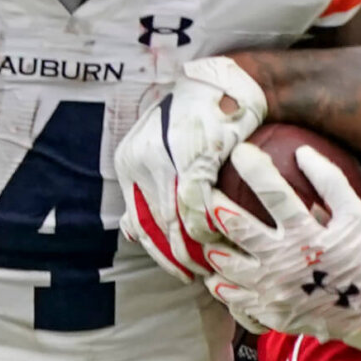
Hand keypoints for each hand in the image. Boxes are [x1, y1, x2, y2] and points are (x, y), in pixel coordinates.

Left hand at [115, 57, 265, 281]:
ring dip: (193, 250)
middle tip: (197, 277)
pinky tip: (224, 241)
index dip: (159, 251)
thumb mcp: (164, 148)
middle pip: (155, 226)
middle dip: (175, 258)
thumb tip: (130, 232)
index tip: (179, 268)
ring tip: (211, 267)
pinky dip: (209, 229)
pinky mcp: (193, 158)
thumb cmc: (202, 117)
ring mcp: (164, 160)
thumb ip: (148, 188)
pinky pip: (197, 207)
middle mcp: (138, 161)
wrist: (231, 83)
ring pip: (175, 222)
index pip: (138, 220)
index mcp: (128, 161)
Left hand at [202, 144, 360, 350]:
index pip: (274, 194)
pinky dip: (221, 285)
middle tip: (208, 195)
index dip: (253, 168)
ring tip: (210, 238)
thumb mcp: (357, 215)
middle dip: (217, 207)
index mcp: (308, 235)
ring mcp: (275, 291)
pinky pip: (234, 298)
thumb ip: (330, 181)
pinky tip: (218, 275)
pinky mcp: (270, 313)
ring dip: (213, 248)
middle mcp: (286, 262)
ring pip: (227, 265)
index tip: (239, 151)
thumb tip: (301, 152)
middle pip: (239, 228)